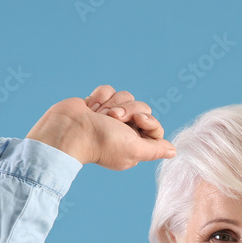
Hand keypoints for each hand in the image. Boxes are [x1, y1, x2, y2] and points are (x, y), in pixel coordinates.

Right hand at [25, 85, 175, 169]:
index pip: (154, 126)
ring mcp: (110, 117)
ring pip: (126, 97)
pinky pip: (109, 90)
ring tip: (99, 114)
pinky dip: (100, 96)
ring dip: (113, 103)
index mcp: (134, 145)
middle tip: (114, 119)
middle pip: (142, 108)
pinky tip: (91, 107)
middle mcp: (124, 132)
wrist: (68, 129)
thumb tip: (173, 151)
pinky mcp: (97, 104)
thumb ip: (155, 150)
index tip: (138, 120)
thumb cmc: (101, 142)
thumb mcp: (134, 150)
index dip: (149, 120)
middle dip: (128, 110)